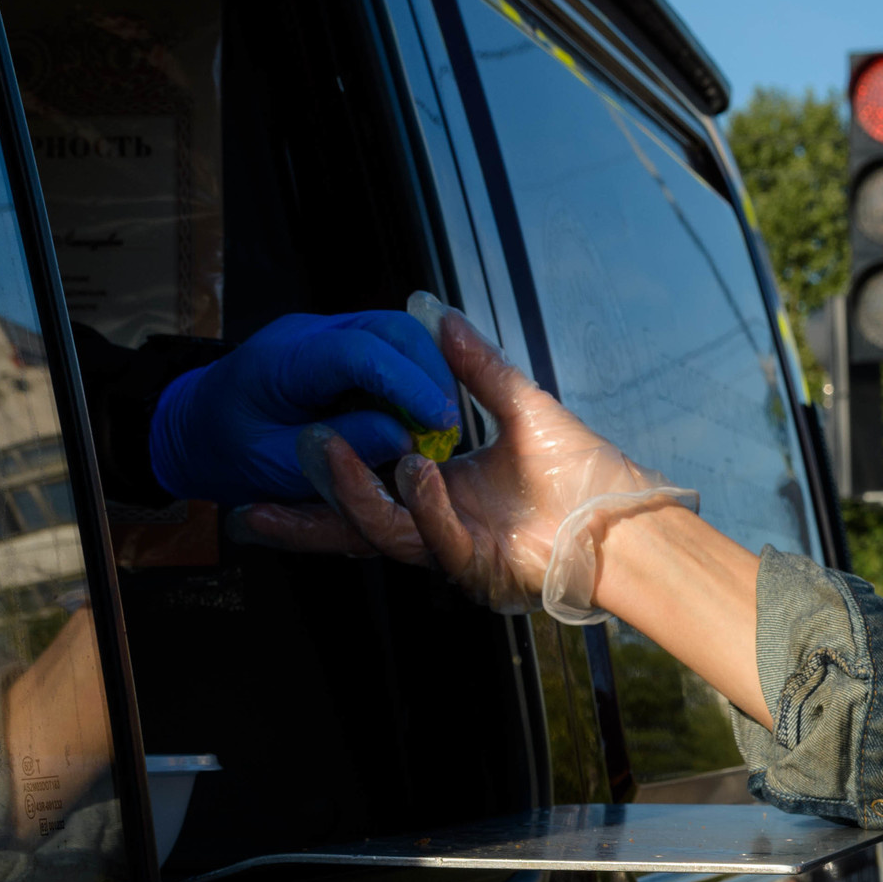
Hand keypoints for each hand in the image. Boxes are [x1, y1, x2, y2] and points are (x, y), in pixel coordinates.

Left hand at [149, 310, 458, 502]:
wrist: (195, 429)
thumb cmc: (225, 450)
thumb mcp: (273, 465)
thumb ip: (337, 450)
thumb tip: (404, 437)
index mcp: (282, 362)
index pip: (359, 353)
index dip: (409, 384)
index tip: (441, 421)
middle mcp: (309, 334)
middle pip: (391, 328)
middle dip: (431, 372)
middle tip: (449, 425)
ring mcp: (328, 334)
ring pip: (399, 332)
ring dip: (428, 374)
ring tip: (439, 423)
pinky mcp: (342, 345)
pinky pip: (392, 347)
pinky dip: (416, 377)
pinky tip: (422, 413)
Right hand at [258, 297, 691, 618]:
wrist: (627, 517)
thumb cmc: (584, 471)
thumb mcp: (521, 405)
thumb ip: (474, 364)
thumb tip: (435, 312)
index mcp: (442, 493)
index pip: (369, 491)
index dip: (322, 483)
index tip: (279, 456)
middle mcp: (441, 527)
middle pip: (357, 528)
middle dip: (304, 519)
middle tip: (255, 500)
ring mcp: (459, 552)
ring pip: (387, 533)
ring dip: (356, 494)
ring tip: (332, 450)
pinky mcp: (484, 568)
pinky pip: (441, 539)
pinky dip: (426, 504)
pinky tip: (416, 471)